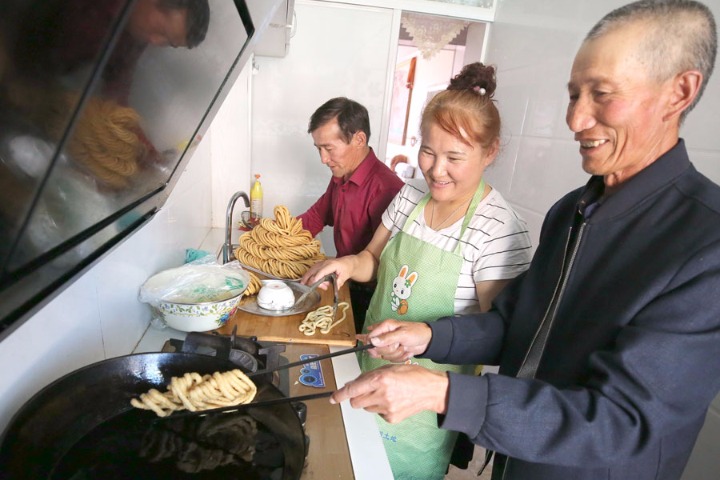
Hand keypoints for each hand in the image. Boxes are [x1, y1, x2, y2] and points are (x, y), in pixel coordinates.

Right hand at [301, 256, 355, 288]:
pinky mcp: (319, 265)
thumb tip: (336, 287)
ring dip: (310, 279)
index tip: (312, 283)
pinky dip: (311, 277)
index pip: (322, 271)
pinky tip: (316, 283)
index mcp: (332, 265)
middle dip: (309, 279)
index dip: (317, 277)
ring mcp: (321, 263)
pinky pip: (312, 270)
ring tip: (319, 286)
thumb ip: (340, 282)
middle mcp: (325, 263)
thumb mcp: (345, 276)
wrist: (347, 263)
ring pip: (311, 270)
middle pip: (314, 270)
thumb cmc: (346, 268)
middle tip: (308, 287)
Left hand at [330, 364, 448, 422]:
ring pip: (366, 407)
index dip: (340, 394)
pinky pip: (377, 413)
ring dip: (370, 401)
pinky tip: (393, 401)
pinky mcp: (391, 418)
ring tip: (386, 393)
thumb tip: (353, 384)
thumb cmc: (412, 375)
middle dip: (357, 396)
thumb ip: (370, 376)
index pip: (353, 389)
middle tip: (367, 391)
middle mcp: (382, 394)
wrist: (431, 390)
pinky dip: (381, 407)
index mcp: (380, 379)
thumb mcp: (389, 368)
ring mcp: (386, 408)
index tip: (332, 398)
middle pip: (355, 402)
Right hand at [362, 320, 431, 362]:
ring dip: (396, 354)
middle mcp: (385, 335)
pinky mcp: (393, 352)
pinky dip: (399, 357)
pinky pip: (390, 359)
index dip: (374, 345)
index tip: (384, 346)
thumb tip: (372, 341)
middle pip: (376, 349)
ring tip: (404, 346)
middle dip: (389, 350)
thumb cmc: (417, 332)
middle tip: (399, 344)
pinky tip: (405, 351)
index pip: (370, 337)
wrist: (427, 341)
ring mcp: (388, 345)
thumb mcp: (402, 334)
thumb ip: (387, 338)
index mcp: (385, 327)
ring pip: (384, 356)